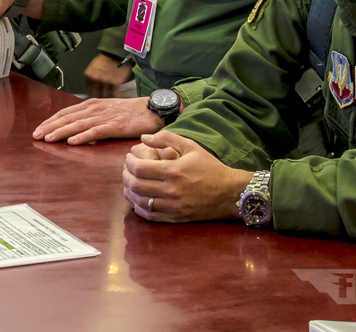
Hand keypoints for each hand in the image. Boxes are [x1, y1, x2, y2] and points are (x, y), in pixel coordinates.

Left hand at [33, 97, 162, 144]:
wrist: (151, 109)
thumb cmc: (129, 113)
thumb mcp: (106, 111)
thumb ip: (91, 118)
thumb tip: (75, 130)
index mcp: (92, 105)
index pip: (66, 113)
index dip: (50, 121)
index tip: (38, 130)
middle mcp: (95, 109)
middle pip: (68, 118)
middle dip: (50, 127)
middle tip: (36, 136)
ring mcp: (105, 116)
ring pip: (78, 124)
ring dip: (61, 132)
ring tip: (48, 139)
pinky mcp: (116, 125)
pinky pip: (97, 131)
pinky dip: (84, 136)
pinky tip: (73, 142)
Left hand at [84, 53, 134, 97]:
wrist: (117, 54)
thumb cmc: (105, 60)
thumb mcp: (93, 67)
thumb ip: (91, 79)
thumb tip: (90, 90)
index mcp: (89, 75)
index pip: (88, 91)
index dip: (93, 95)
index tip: (95, 98)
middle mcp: (96, 78)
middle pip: (96, 95)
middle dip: (99, 98)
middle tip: (103, 100)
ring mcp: (106, 81)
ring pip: (105, 96)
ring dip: (107, 98)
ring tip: (109, 100)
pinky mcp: (116, 83)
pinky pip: (113, 94)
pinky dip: (114, 97)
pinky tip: (115, 96)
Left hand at [122, 130, 252, 222]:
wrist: (229, 192)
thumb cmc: (210, 167)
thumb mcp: (191, 146)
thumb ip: (167, 138)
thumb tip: (144, 138)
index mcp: (173, 171)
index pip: (140, 168)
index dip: (129, 163)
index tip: (128, 158)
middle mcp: (171, 190)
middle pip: (136, 185)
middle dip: (126, 176)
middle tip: (126, 170)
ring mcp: (173, 206)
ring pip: (140, 202)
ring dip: (129, 192)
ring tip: (128, 184)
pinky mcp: (176, 218)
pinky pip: (150, 216)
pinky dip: (139, 208)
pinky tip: (137, 200)